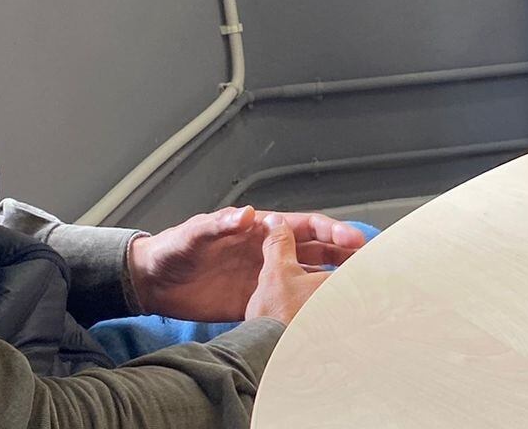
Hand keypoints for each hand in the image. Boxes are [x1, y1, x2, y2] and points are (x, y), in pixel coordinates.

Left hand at [128, 206, 365, 321]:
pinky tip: (329, 314)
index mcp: (261, 231)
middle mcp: (270, 252)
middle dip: (346, 255)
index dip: (332, 231)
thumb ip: (219, 225)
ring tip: (361, 289)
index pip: (305, 227)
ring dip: (335, 280)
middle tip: (373, 264)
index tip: (354, 240)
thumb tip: (248, 213)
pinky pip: (291, 303)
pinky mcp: (257, 302)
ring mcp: (267, 277)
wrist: (153, 282)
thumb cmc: (173, 250)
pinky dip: (312, 307)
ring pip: (311, 277)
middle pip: (318, 251)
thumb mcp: (194, 235)